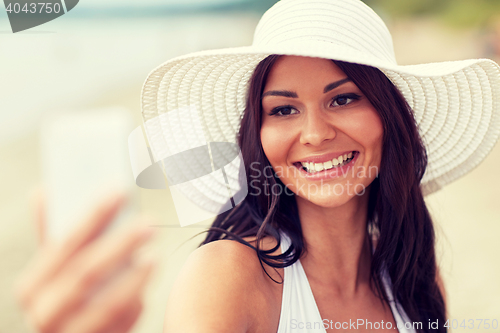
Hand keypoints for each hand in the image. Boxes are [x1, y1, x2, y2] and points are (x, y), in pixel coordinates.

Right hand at [15, 190, 155, 332]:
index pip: (65, 243)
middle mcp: (44, 311)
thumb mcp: (54, 272)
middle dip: (119, 245)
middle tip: (149, 223)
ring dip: (134, 278)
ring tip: (154, 256)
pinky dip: (135, 306)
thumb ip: (54, 237)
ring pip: (106, 304)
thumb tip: (44, 191)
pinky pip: (119, 324)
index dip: (93, 216)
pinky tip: (147, 292)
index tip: (120, 191)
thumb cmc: (66, 299)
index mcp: (32, 284)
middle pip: (86, 272)